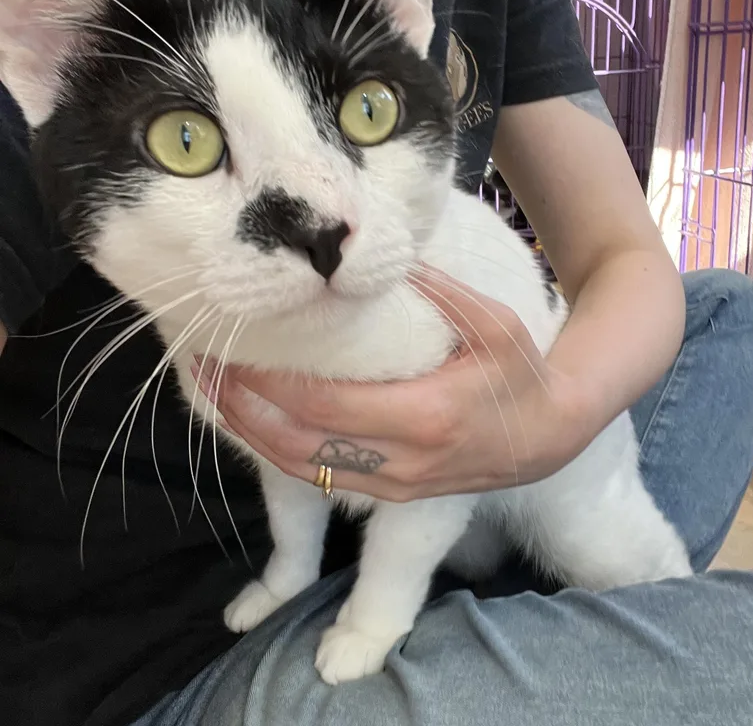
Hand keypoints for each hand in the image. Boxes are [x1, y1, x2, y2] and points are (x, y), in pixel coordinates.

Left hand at [207, 269, 585, 501]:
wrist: (549, 439)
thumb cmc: (522, 375)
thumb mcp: (495, 322)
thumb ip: (438, 290)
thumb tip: (376, 258)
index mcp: (425, 415)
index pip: (324, 404)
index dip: (270, 383)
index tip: (232, 351)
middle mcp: (401, 460)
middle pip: (299, 444)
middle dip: (242, 408)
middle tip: (203, 369)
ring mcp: (394, 485)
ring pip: (302, 471)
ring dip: (250, 435)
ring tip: (213, 394)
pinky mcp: (392, 495)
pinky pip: (321, 479)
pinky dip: (279, 453)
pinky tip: (255, 425)